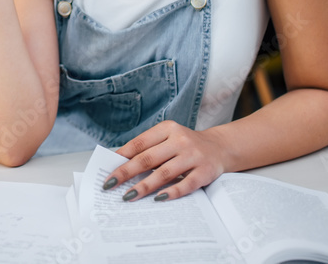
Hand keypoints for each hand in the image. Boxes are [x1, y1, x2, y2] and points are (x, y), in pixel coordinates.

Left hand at [102, 121, 226, 201]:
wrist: (220, 147)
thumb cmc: (185, 145)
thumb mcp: (168, 138)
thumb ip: (148, 148)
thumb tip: (120, 164)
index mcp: (167, 129)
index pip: (139, 143)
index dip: (121, 158)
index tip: (107, 172)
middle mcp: (180, 140)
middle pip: (147, 158)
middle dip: (126, 173)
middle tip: (110, 185)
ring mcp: (193, 156)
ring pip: (164, 173)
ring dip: (144, 186)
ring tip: (128, 196)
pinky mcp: (205, 171)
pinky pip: (186, 184)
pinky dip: (171, 192)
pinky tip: (158, 199)